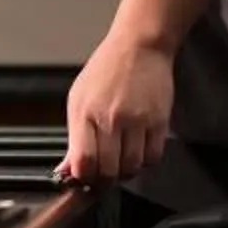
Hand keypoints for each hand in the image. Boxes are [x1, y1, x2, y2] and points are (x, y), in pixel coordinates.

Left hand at [58, 32, 173, 183]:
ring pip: (132, 167)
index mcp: (86, 113)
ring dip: (125, 172)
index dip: (84, 178)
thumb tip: (68, 169)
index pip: (84, 161)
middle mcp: (111, 118)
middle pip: (109, 170)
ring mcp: (137, 120)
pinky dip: (144, 162)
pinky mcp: (159, 121)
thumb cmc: (106, 71)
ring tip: (120, 162)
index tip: (84, 179)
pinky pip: (153, 157)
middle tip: (102, 175)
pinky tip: (136, 152)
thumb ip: (74, 138)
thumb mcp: (78, 100)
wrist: (139, 47)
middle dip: (104, 180)